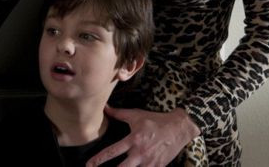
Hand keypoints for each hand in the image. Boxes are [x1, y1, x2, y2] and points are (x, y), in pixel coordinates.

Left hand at [85, 107, 199, 166]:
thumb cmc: (156, 120)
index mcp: (134, 139)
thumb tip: (105, 107)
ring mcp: (150, 162)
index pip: (112, 152)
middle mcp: (141, 152)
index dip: (99, 159)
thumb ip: (119, 113)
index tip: (89, 165)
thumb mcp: (136, 115)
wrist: (179, 127)